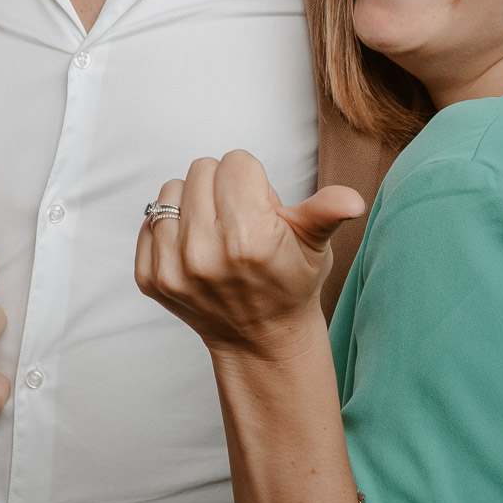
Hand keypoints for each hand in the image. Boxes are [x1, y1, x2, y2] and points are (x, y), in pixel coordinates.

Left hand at [135, 150, 365, 355]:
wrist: (260, 339)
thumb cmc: (288, 282)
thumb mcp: (315, 245)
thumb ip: (326, 213)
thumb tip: (352, 200)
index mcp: (249, 239)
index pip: (236, 162)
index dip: (252, 179)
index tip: (261, 208)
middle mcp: (205, 254)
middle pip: (203, 169)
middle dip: (223, 187)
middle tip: (240, 220)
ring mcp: (172, 269)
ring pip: (172, 189)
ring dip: (193, 203)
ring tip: (216, 231)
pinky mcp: (150, 278)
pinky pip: (149, 220)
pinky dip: (171, 227)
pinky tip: (194, 248)